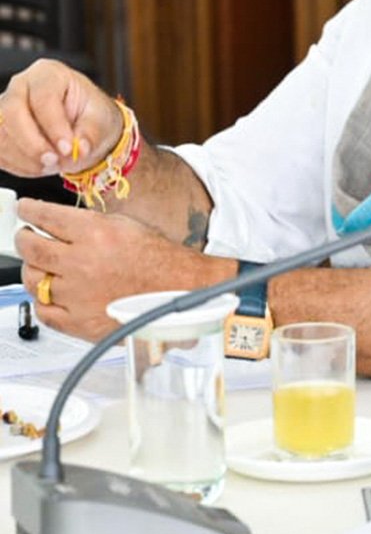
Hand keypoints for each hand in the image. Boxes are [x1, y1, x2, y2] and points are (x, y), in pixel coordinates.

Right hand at [0, 60, 122, 176]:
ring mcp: (4, 107)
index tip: (68, 148)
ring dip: (25, 157)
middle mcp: (20, 86)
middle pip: (11, 112)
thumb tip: (80, 149)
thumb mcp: (101, 121)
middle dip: (32, 143)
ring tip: (52, 165)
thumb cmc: (90, 115)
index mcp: (49, 74)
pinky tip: (39, 167)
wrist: (82, 127)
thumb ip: (91, 134)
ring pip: (0, 134)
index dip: (53, 125)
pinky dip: (17, 164)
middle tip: (54, 161)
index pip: (43, 97)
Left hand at [14, 199, 234, 340]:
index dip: (29, 211)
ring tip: (41, 266)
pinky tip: (52, 293)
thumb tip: (54, 222)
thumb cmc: (161, 261)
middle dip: (24, 239)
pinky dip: (43, 301)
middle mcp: (82, 263)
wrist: (183, 291)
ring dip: (33, 270)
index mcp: (96, 233)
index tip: (25, 210)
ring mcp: (78, 295)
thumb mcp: (125, 225)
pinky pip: (43, 311)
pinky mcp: (79, 322)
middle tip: (26, 237)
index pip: (44, 216)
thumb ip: (86, 224)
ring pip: (32, 280)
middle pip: (30, 248)